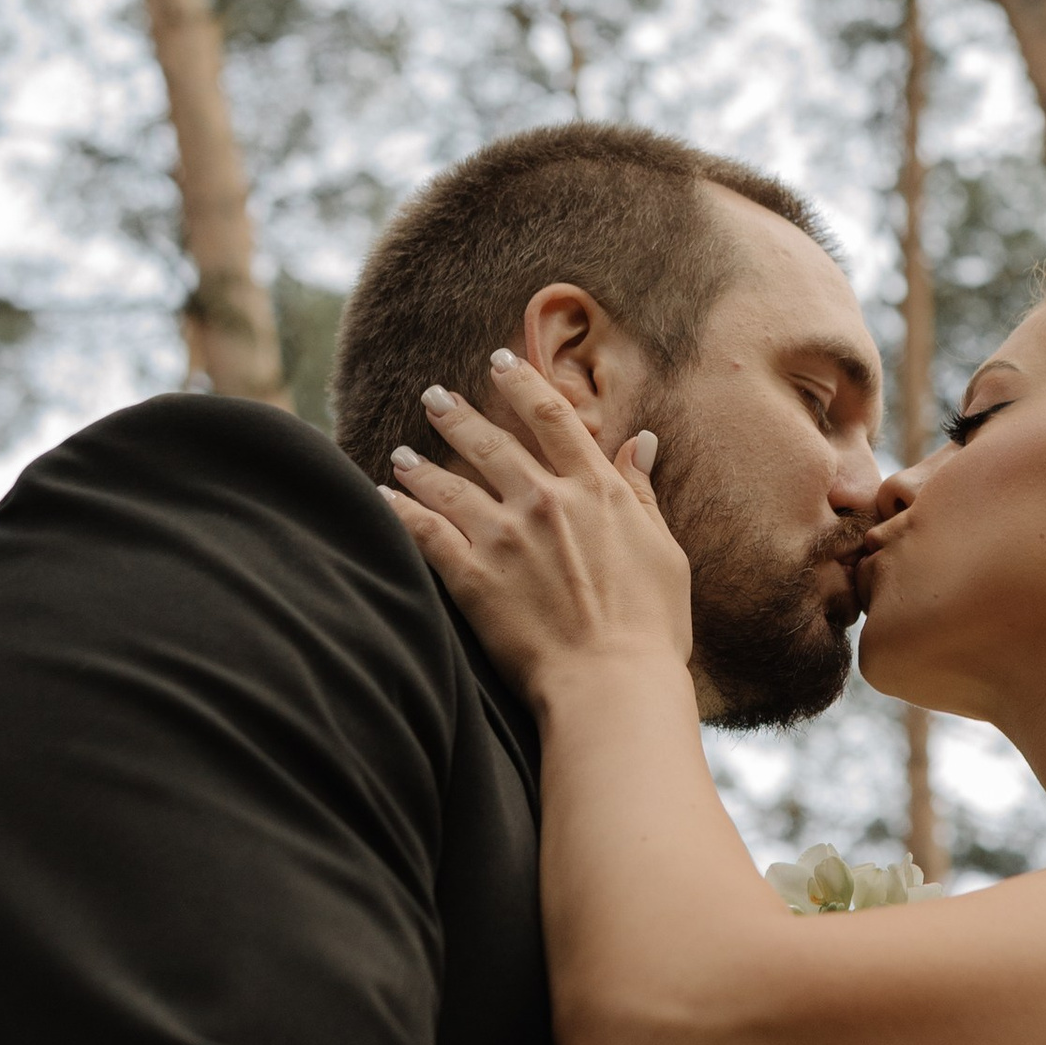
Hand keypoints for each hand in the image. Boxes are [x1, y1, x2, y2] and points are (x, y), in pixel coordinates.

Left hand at [379, 355, 693, 709]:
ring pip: (451, 483)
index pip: (552, 418)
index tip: (500, 362)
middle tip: (433, 396)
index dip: (523, 384)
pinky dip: (401, 511)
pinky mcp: (473, 577)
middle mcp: (545, 501)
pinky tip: (382, 498)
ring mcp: (505, 537)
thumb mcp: (663, 550)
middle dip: (457, 415)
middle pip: (491, 443)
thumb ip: (642, 492)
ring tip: (400, 453)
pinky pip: (425, 532)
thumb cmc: (651, 627)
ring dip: (421, 464)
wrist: (613, 683)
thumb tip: (640, 441)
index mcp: (595, 490)